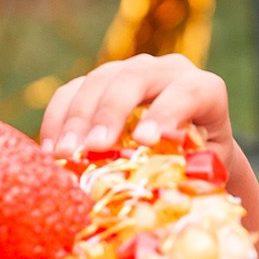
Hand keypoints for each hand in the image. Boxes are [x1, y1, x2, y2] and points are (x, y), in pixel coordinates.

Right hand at [41, 54, 237, 168]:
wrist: (195, 147)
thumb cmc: (204, 162)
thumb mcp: (207, 168)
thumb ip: (193, 172)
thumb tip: (163, 187)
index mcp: (205, 90)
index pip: (189, 92)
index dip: (167, 112)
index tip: (145, 140)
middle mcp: (168, 71)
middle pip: (134, 78)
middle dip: (110, 112)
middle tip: (92, 147)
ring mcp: (132, 71)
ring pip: (98, 80)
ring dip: (77, 117)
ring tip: (64, 153)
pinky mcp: (102, 82)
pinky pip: (72, 90)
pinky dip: (58, 117)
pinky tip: (51, 150)